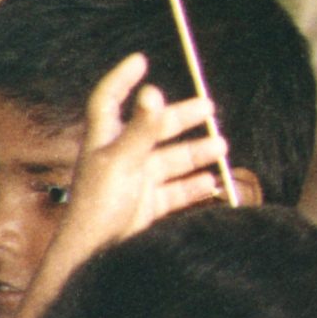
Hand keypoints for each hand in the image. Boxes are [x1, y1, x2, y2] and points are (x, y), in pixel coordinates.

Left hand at [60, 53, 229, 259]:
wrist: (95, 256)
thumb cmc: (98, 206)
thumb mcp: (122, 161)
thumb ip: (142, 128)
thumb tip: (154, 93)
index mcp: (105, 140)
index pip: (109, 100)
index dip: (122, 79)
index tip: (141, 61)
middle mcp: (121, 157)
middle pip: (152, 128)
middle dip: (181, 118)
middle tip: (209, 109)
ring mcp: (135, 182)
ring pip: (170, 160)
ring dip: (195, 152)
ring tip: (221, 147)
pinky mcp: (147, 207)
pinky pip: (176, 191)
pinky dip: (193, 185)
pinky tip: (211, 182)